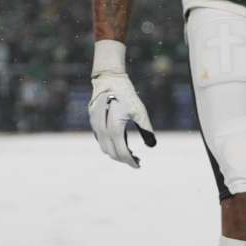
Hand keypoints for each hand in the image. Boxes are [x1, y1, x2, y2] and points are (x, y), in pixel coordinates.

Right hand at [89, 41, 155, 167]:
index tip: (138, 165)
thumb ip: (147, 130)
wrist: (109, 80)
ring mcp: (95, 125)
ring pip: (104, 147)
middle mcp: (102, 128)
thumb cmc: (127, 96)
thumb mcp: (140, 112)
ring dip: (116, 153)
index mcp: (114, 127)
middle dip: (124, 159)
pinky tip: (121, 143)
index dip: (130, 162)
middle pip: (111, 152)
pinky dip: (110, 145)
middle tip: (137, 160)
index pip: (121, 152)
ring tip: (131, 153)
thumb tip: (152, 145)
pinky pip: (100, 140)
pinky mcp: (93, 122)